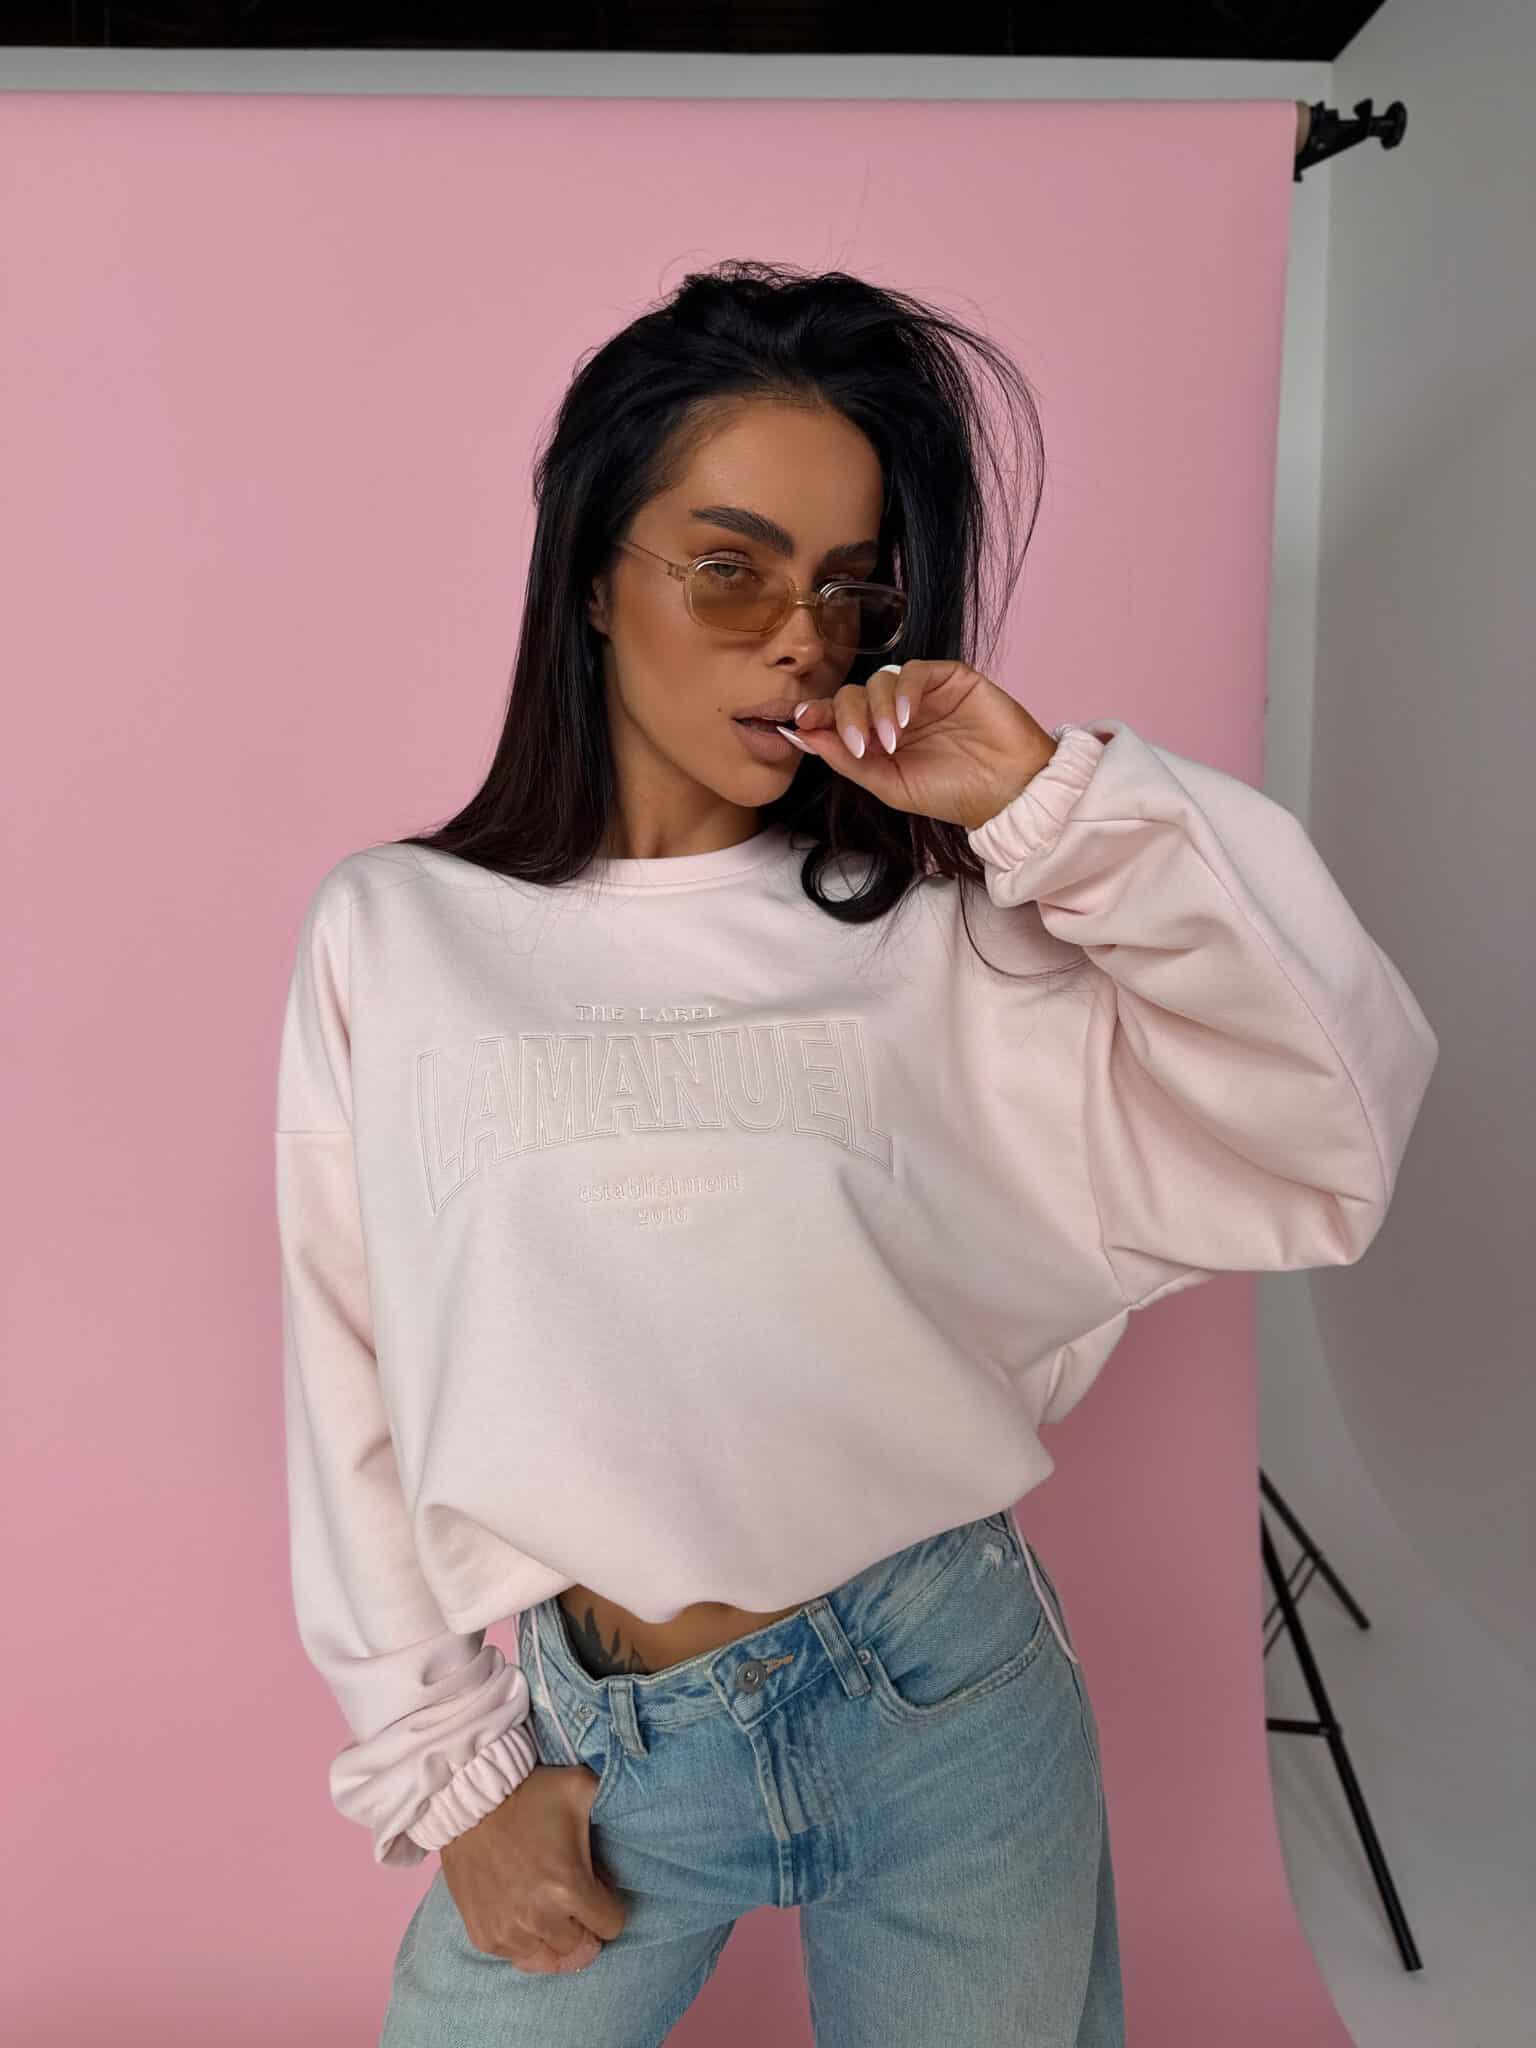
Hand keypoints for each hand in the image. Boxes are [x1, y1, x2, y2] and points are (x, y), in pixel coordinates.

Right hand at [438, 1762, 626, 1972]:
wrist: (468, 1800)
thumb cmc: (529, 1794)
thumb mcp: (581, 1787)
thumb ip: (615, 1799)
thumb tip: (638, 1808)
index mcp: (570, 1888)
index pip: (611, 1926)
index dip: (608, 1904)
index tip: (596, 1885)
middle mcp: (540, 1918)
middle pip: (581, 1947)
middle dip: (584, 1923)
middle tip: (574, 1898)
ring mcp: (509, 1932)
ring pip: (550, 1960)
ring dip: (556, 1939)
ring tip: (552, 1914)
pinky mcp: (484, 1936)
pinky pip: (518, 1959)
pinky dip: (527, 1943)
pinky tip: (527, 1918)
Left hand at [776, 659, 1058, 832]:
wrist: (1007, 792)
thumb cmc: (952, 794)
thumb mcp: (889, 784)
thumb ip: (846, 760)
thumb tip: (800, 736)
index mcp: (879, 737)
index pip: (839, 714)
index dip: (818, 713)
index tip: (801, 722)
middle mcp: (897, 710)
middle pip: (854, 693)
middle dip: (847, 716)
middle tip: (861, 745)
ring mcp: (923, 693)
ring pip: (881, 679)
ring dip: (877, 709)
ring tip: (891, 740)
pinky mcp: (951, 677)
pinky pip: (916, 670)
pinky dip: (905, 691)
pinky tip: (906, 717)